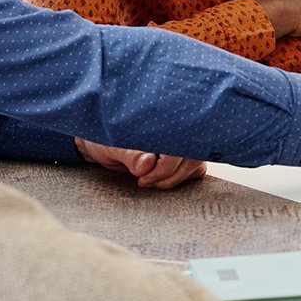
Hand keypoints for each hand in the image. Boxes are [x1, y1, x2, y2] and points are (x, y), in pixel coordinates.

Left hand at [73, 139, 205, 189]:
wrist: (103, 142)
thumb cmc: (106, 139)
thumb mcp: (111, 146)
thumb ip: (129, 154)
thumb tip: (148, 163)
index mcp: (163, 119)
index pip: (179, 145)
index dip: (164, 167)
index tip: (142, 176)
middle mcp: (179, 127)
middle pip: (192, 157)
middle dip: (167, 176)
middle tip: (142, 181)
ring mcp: (186, 140)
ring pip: (196, 165)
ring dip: (173, 178)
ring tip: (148, 179)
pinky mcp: (188, 154)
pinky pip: (197, 169)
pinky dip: (180, 177)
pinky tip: (159, 176)